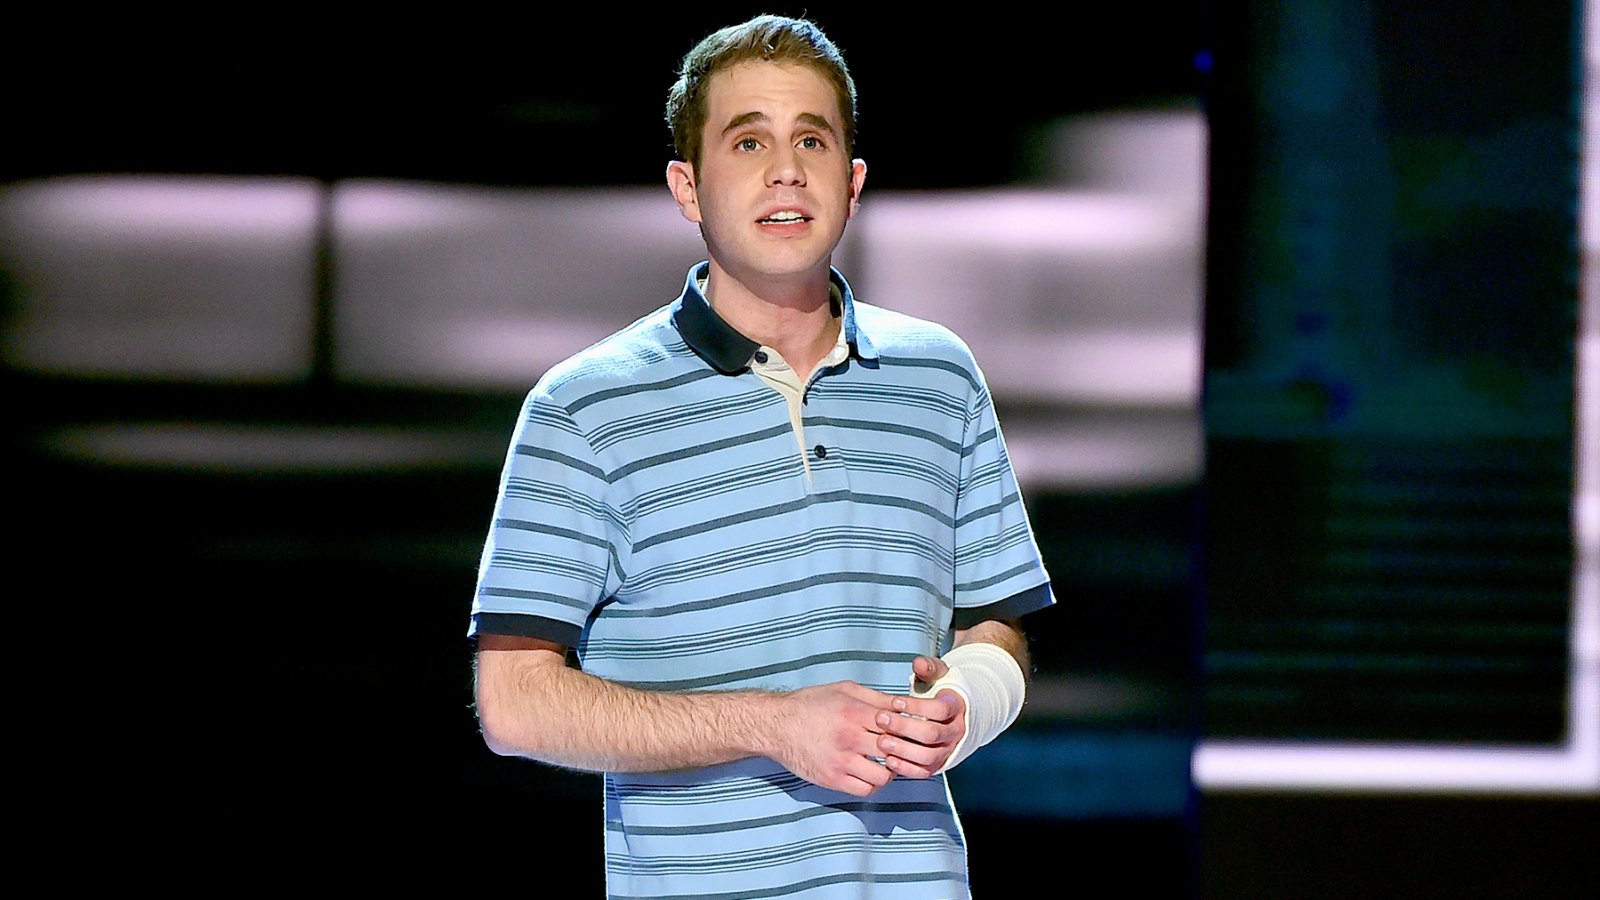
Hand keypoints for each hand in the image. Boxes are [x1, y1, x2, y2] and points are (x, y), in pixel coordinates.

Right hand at [766, 681, 899, 796]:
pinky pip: (866, 790)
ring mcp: (841, 762)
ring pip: (884, 776)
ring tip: (887, 763)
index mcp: (854, 712)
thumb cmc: (810, 704)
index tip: (912, 731)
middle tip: (905, 749)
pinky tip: (871, 773)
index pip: (898, 724)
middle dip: (905, 751)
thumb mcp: (844, 690)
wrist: (776, 726)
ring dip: (890, 771)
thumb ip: (876, 698)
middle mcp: (849, 738)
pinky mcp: (833, 779)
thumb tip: (905, 704)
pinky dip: (873, 784)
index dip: (910, 729)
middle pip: (895, 750)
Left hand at [874, 655, 967, 777]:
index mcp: (957, 708)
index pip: (940, 710)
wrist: (956, 716)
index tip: (896, 701)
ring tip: (881, 740)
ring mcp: (947, 750)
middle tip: (881, 719)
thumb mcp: (939, 675)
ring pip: (928, 756)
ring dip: (902, 750)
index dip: (916, 706)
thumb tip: (919, 664)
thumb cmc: (942, 695)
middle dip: (903, 727)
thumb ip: (929, 668)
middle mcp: (956, 732)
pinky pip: (924, 771)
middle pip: (931, 734)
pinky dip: (906, 767)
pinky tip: (889, 759)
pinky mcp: (937, 764)